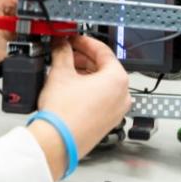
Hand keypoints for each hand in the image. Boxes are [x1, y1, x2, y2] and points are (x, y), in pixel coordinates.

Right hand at [26, 35, 130, 178]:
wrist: (58, 142)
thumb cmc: (64, 114)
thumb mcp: (61, 73)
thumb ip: (62, 53)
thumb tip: (61, 45)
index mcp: (117, 79)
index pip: (103, 51)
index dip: (84, 42)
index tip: (72, 39)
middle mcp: (122, 95)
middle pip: (104, 67)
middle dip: (83, 58)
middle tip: (66, 53)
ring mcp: (116, 111)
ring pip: (102, 84)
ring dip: (84, 74)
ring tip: (64, 70)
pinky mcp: (107, 122)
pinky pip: (101, 99)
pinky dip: (87, 90)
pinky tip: (69, 88)